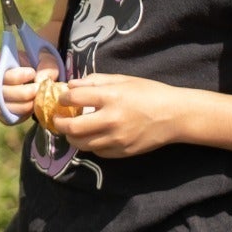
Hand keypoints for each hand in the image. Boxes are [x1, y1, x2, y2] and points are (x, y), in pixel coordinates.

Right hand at [0, 64, 42, 124]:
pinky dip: (21, 115)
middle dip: (23, 93)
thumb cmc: (40, 67)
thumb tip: (40, 81)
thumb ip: (46, 67)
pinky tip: (32, 108)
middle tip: (37, 89)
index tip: (32, 73)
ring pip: (4, 107)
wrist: (39, 81)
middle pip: (1, 92)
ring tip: (36, 99)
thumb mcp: (46, 61)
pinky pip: (7, 118)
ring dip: (24, 105)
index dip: (16, 76)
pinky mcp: (1, 112)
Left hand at [49, 73, 197, 155]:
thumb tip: (71, 86)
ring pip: (82, 144)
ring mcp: (117, 138)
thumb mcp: (123, 80)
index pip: (76, 99)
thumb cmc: (149, 93)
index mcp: (112, 97)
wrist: (175, 116)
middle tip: (57, 119)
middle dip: (59, 123)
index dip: (63, 98)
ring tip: (71, 130)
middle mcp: (112, 119)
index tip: (62, 99)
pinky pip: (97, 152)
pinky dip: (90, 145)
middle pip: (73, 127)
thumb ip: (95, 81)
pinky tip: (92, 137)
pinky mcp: (122, 152)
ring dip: (72, 137)